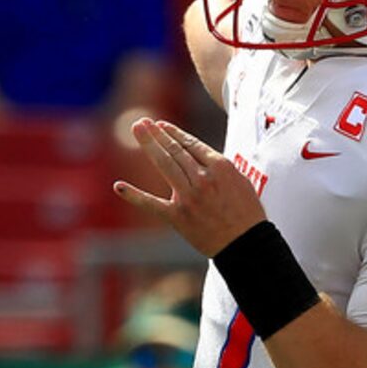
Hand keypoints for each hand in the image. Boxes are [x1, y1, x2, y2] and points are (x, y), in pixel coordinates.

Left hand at [113, 119, 265, 256]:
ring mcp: (188, 197)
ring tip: (137, 129)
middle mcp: (202, 178)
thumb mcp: (241, 182)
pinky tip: (119, 186)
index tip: (161, 126)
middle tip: (142, 122)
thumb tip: (203, 157)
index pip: (191, 144)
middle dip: (157, 134)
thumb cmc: (248, 215)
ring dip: (149, 145)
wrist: (246, 245)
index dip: (174, 133)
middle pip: (175, 150)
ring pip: (165, 164)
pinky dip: (134, 195)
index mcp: (220, 167)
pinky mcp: (178, 217)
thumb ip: (220, 167)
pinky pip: (152, 204)